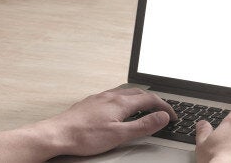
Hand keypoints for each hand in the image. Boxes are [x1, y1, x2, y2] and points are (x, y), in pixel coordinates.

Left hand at [39, 87, 176, 156]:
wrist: (58, 134)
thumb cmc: (85, 137)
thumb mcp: (120, 135)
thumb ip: (143, 125)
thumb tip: (162, 117)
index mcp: (121, 103)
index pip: (150, 99)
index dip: (164, 107)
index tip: (172, 116)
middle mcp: (111, 96)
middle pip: (139, 93)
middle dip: (154, 101)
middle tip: (162, 111)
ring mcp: (99, 98)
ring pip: (125, 92)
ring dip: (139, 98)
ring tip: (145, 106)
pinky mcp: (90, 102)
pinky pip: (113, 95)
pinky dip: (125, 99)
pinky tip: (119, 107)